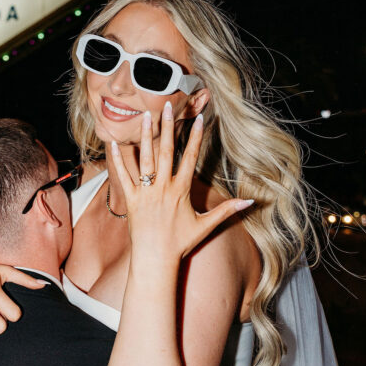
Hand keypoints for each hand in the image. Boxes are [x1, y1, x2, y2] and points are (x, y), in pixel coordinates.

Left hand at [111, 104, 252, 263]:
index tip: (198, 118)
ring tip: (145, 116)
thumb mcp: (206, 226)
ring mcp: (145, 192)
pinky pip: (122, 176)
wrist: (155, 260)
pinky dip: (117, 160)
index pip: (190, 158)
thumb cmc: (180, 243)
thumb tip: (251, 201)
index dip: (195, 137)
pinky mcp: (130, 200)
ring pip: (144, 159)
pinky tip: (114, 143)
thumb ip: (227, 210)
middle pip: (165, 151)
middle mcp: (163, 188)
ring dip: (145, 136)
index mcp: (181, 191)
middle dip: (168, 127)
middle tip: (166, 105)